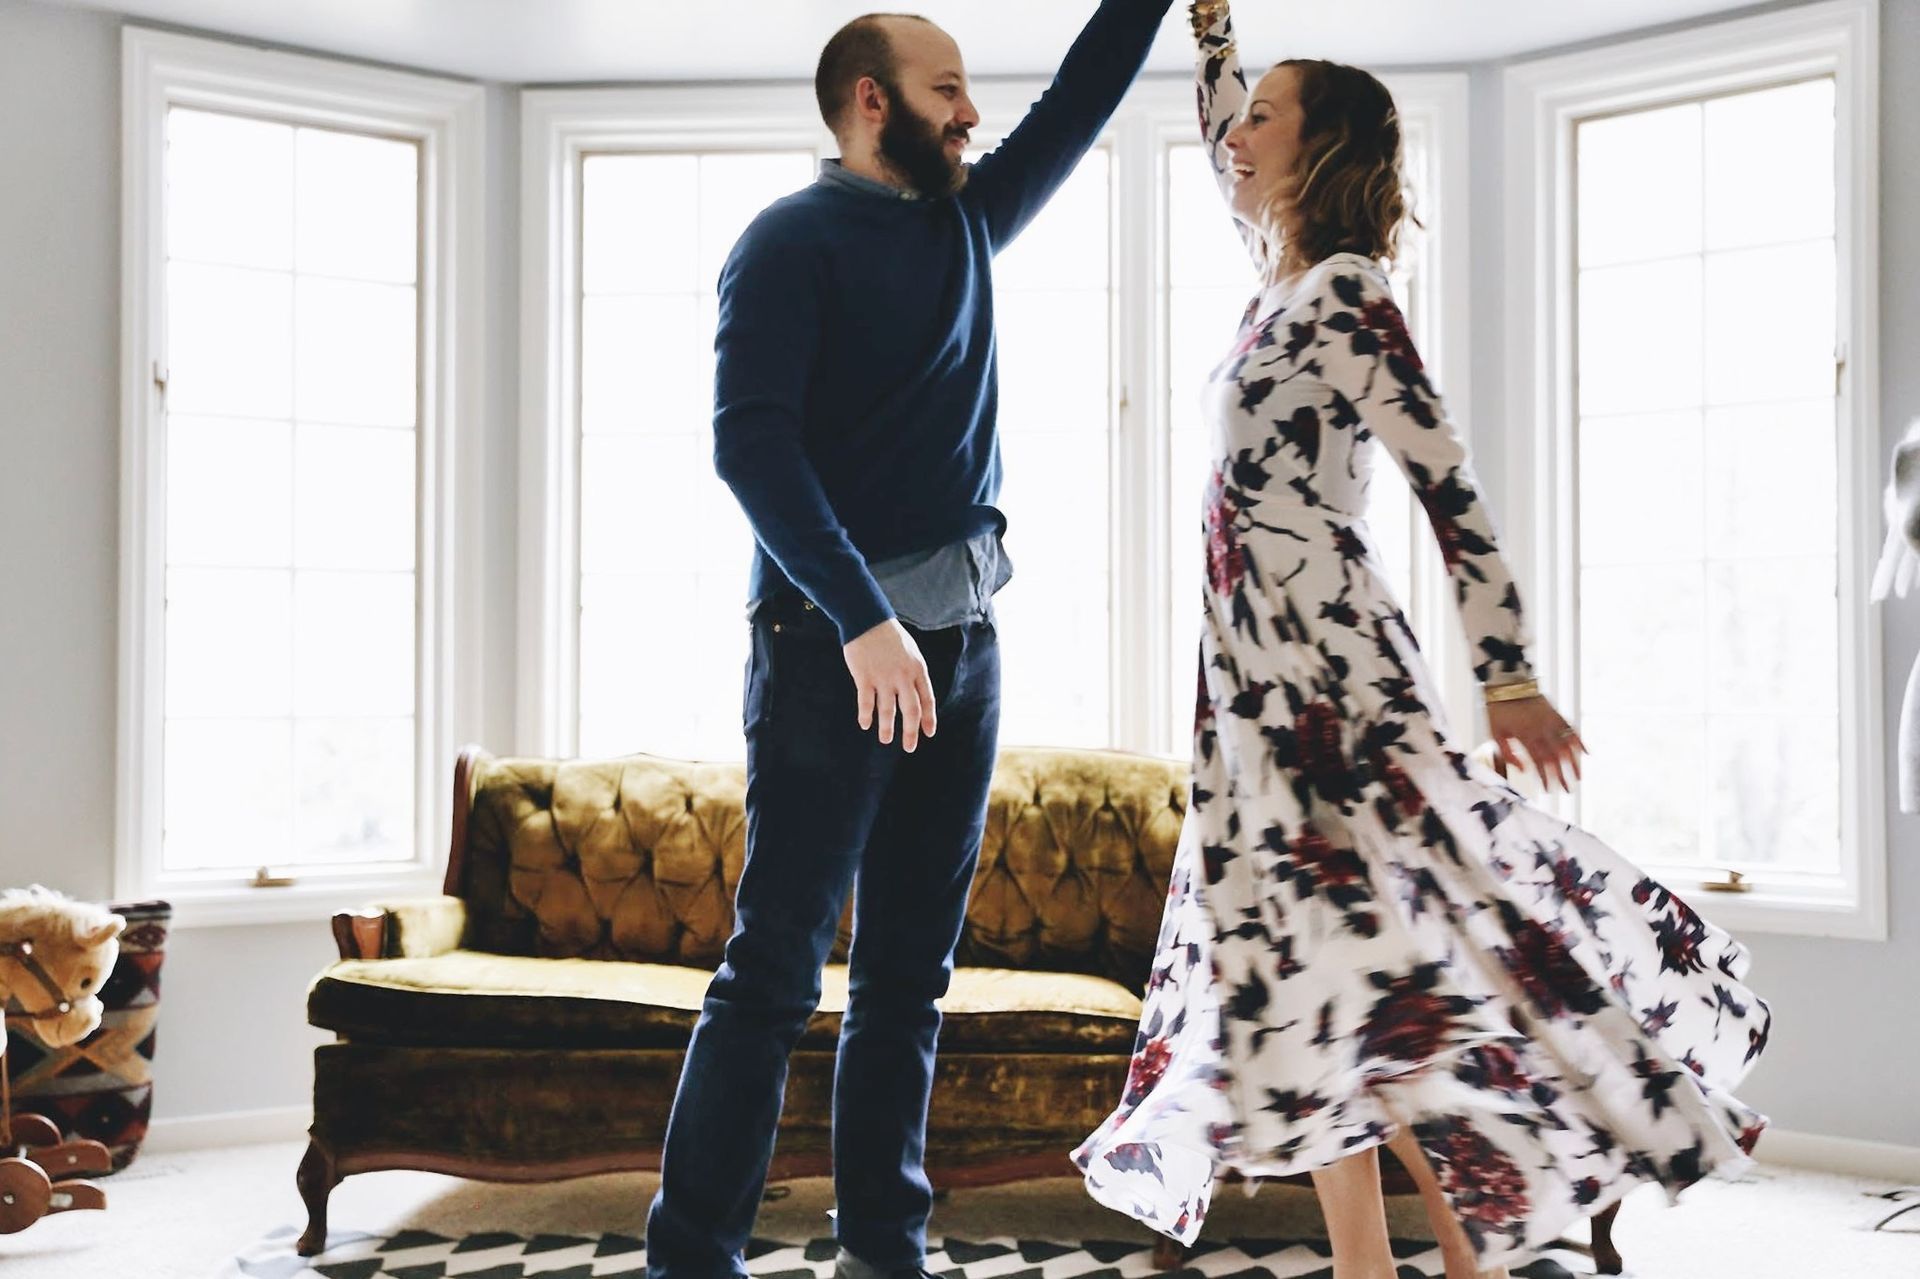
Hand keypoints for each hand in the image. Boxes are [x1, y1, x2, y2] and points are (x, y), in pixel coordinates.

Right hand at [843, 620, 937, 751]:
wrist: (867, 619)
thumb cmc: (889, 636)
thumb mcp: (911, 652)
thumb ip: (914, 673)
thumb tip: (915, 694)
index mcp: (917, 669)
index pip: (927, 699)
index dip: (929, 718)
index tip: (929, 733)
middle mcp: (903, 676)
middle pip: (911, 710)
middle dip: (911, 732)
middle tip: (910, 747)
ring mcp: (883, 678)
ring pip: (888, 710)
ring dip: (887, 728)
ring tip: (886, 739)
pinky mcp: (865, 677)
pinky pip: (866, 702)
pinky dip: (866, 715)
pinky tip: (865, 724)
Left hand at [1487, 695, 1584, 792]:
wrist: (1506, 682)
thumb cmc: (1497, 709)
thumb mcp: (1495, 733)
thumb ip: (1508, 753)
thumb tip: (1524, 770)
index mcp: (1525, 736)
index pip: (1538, 762)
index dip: (1545, 778)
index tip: (1549, 790)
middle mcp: (1541, 730)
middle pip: (1555, 758)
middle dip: (1562, 776)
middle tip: (1568, 790)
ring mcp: (1551, 721)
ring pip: (1567, 746)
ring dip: (1574, 763)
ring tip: (1579, 777)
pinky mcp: (1556, 713)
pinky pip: (1571, 729)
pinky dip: (1579, 741)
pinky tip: (1586, 753)